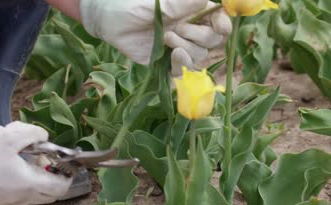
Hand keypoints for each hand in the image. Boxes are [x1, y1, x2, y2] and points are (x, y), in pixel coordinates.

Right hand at [0, 122, 72, 204]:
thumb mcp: (9, 136)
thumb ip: (33, 134)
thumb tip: (44, 136)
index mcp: (29, 183)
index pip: (59, 188)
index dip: (68, 178)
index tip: (69, 168)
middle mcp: (20, 198)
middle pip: (49, 197)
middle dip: (55, 183)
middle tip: (49, 166)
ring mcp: (6, 204)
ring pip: (33, 202)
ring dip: (39, 189)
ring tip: (32, 170)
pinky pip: (17, 202)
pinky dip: (24, 192)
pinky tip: (14, 176)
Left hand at [80, 0, 231, 74]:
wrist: (107, 22)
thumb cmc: (129, 5)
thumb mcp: (156, 3)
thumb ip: (180, 4)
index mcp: (191, 12)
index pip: (218, 20)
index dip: (223, 24)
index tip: (220, 26)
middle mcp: (189, 30)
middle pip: (212, 40)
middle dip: (199, 36)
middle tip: (177, 28)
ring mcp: (179, 47)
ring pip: (199, 56)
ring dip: (187, 49)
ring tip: (166, 38)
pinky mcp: (167, 63)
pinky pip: (183, 71)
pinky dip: (180, 65)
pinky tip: (171, 55)